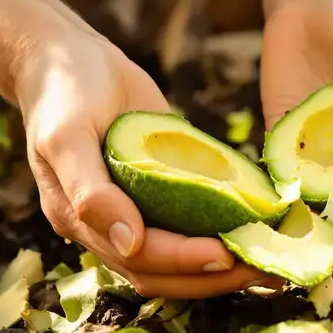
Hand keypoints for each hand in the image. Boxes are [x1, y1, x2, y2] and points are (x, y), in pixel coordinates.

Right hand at [14, 28, 280, 298]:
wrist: (63, 57)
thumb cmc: (62, 92)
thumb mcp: (66, 134)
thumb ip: (90, 191)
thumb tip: (128, 244)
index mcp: (79, 219)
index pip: (140, 258)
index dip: (184, 261)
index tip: (228, 254)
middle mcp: (107, 226)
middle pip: (163, 273)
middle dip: (213, 275)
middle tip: (266, 266)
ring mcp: (133, 210)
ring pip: (177, 260)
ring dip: (222, 266)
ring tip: (270, 260)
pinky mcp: (156, 190)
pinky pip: (188, 223)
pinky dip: (220, 231)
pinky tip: (257, 229)